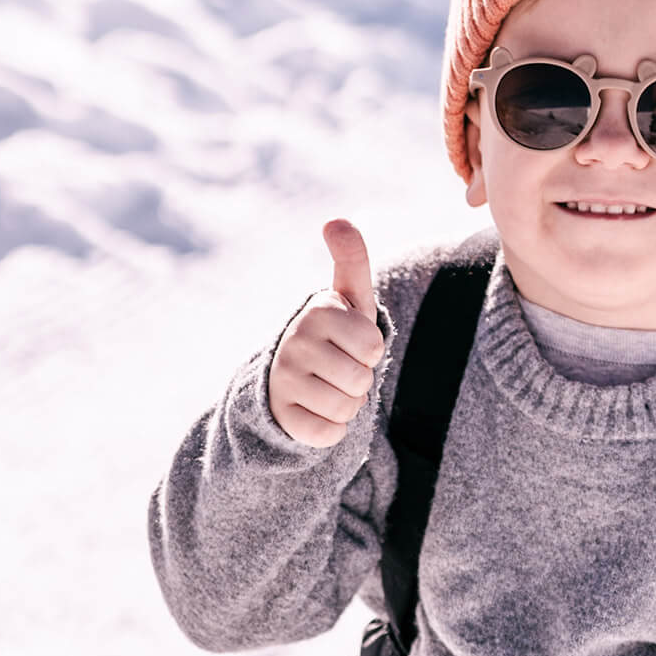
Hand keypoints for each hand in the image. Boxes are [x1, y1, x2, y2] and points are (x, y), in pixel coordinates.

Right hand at [268, 219, 386, 447]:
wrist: (293, 374)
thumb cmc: (335, 331)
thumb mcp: (348, 295)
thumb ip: (351, 257)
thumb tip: (335, 221)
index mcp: (318, 310)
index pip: (373, 345)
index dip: (371, 348)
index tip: (352, 339)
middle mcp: (294, 341)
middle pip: (362, 379)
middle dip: (361, 378)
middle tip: (340, 366)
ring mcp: (284, 379)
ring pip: (347, 409)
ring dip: (348, 404)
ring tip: (329, 385)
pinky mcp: (281, 417)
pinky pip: (328, 434)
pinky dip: (332, 429)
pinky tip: (316, 409)